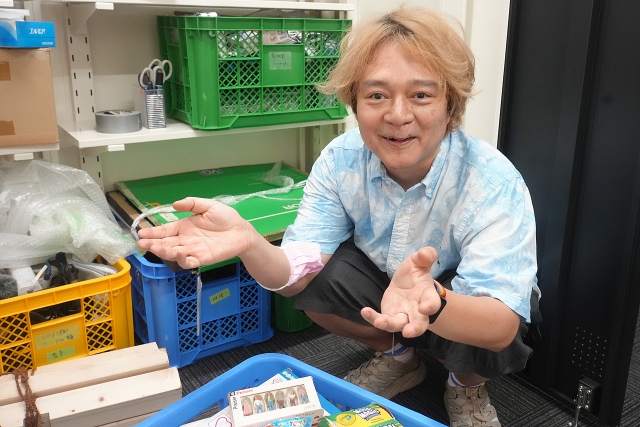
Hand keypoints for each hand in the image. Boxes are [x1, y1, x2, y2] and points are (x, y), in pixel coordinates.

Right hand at [137, 197, 252, 268]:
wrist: (241, 231)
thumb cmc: (225, 218)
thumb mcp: (208, 206)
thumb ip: (192, 204)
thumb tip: (174, 204)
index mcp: (184, 227)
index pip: (165, 230)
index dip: (153, 232)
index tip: (141, 233)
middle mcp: (185, 240)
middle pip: (165, 243)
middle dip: (152, 244)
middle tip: (142, 243)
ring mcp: (192, 250)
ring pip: (173, 253)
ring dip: (163, 251)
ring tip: (154, 247)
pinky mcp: (202, 259)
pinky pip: (188, 262)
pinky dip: (181, 259)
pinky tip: (177, 252)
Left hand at [361, 246, 441, 337]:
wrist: (407, 284)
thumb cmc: (415, 274)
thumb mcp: (419, 262)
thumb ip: (424, 257)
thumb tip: (426, 252)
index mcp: (427, 296)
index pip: (432, 303)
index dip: (430, 307)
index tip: (425, 308)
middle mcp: (417, 310)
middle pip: (419, 323)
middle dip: (415, 329)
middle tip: (409, 332)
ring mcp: (403, 316)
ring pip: (398, 325)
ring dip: (390, 325)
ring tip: (380, 323)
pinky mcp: (389, 316)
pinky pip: (382, 320)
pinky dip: (373, 318)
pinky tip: (365, 311)